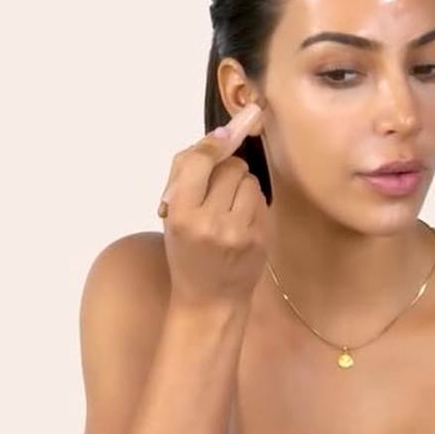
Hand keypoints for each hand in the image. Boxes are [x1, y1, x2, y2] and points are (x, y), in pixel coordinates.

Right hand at [158, 105, 266, 308]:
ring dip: (241, 186)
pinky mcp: (261, 238)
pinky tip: (241, 222)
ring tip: (228, 208)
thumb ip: (187, 176)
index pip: (199, 162)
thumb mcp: (172, 217)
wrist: (209, 301)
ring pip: (250, 180)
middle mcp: (210, 223)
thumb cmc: (186, 254)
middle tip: (217, 189)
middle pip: (232, 167)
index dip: (213, 144)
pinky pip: (261, 200)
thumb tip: (219, 135)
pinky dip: (252, 203)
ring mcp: (239, 232)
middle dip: (226, 170)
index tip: (226, 132)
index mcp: (181, 215)